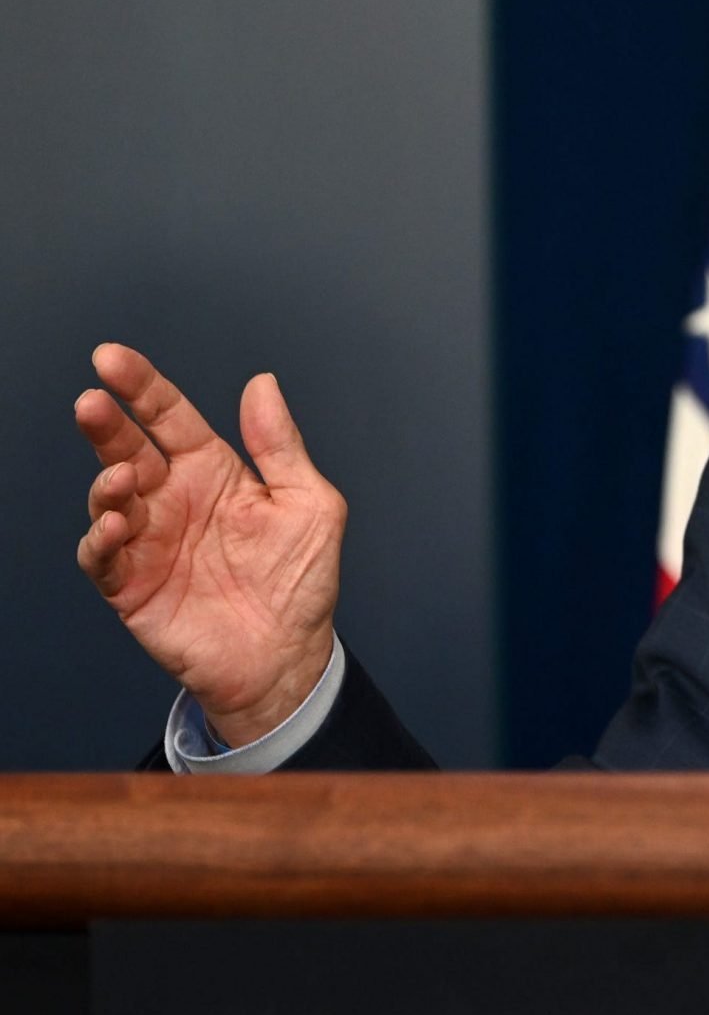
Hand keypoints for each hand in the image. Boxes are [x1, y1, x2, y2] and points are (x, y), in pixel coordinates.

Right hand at [73, 345, 344, 746]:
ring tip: (121, 478)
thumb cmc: (300, 580)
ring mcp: (148, 541)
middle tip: (92, 401)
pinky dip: (102, 538)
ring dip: (106, 484)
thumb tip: (262, 383)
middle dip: (107, 424)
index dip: (143, 387)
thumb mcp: (310, 504)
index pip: (170, 418)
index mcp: (212, 472)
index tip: (112, 357)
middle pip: (128, 449)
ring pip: (109, 499)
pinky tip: (118, 525)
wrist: (287, 656)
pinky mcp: (131, 585)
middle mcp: (172, 499)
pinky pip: (103, 556)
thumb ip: (280, 446)